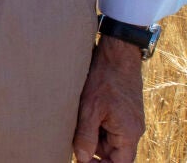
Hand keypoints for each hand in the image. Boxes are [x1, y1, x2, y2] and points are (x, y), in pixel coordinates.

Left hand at [73, 36, 145, 162]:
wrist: (117, 55)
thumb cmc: (104, 80)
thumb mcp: (89, 108)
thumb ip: (86, 136)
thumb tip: (82, 158)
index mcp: (129, 134)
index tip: (83, 161)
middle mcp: (133, 130)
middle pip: (112, 152)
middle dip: (93, 148)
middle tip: (74, 137)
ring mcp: (128, 120)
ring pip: (108, 138)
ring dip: (92, 135)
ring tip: (79, 119)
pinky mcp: (122, 111)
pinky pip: (109, 126)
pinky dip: (95, 124)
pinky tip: (84, 112)